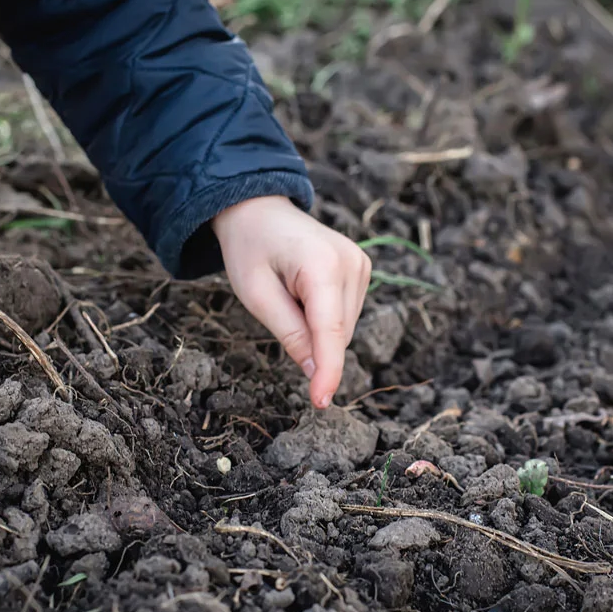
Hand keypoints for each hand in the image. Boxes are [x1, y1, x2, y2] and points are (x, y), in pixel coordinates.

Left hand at [213, 196, 370, 408]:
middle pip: (337, 334)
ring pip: (343, 328)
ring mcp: (361, 264)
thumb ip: (289, 334)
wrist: (259, 209)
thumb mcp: (257, 295)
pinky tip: (304, 291)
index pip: (331, 332)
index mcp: (322, 265)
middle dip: (311, 342)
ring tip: (290, 292)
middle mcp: (352, 263)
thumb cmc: (250, 248)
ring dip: (317, 329)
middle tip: (278, 307)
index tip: (322, 402)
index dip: (328, 371)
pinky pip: (345, 314)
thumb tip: (316, 375)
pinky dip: (324, 317)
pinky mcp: (362, 268)